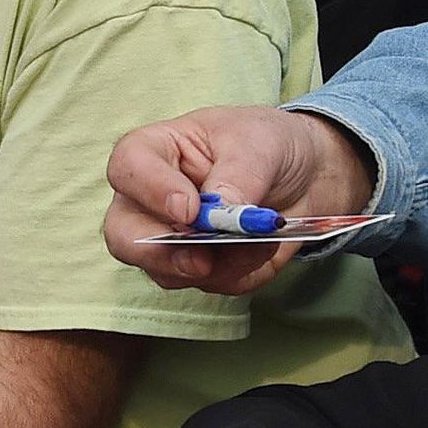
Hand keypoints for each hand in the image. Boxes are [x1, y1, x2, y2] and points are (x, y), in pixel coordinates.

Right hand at [101, 106, 374, 296]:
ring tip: (261, 240)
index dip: (151, 191)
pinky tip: (263, 248)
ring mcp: (171, 239)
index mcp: (156, 151)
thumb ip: (238, 175)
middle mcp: (150, 200)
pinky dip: (241, 272)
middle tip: (200, 261)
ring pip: (164, 270)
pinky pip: (211, 285)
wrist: (305, 173)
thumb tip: (221, 217)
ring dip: (218, 265)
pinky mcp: (200, 268)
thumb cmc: (267, 142)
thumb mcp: (260, 143)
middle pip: (123, 234)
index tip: (190, 209)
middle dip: (158, 253)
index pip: (128, 169)